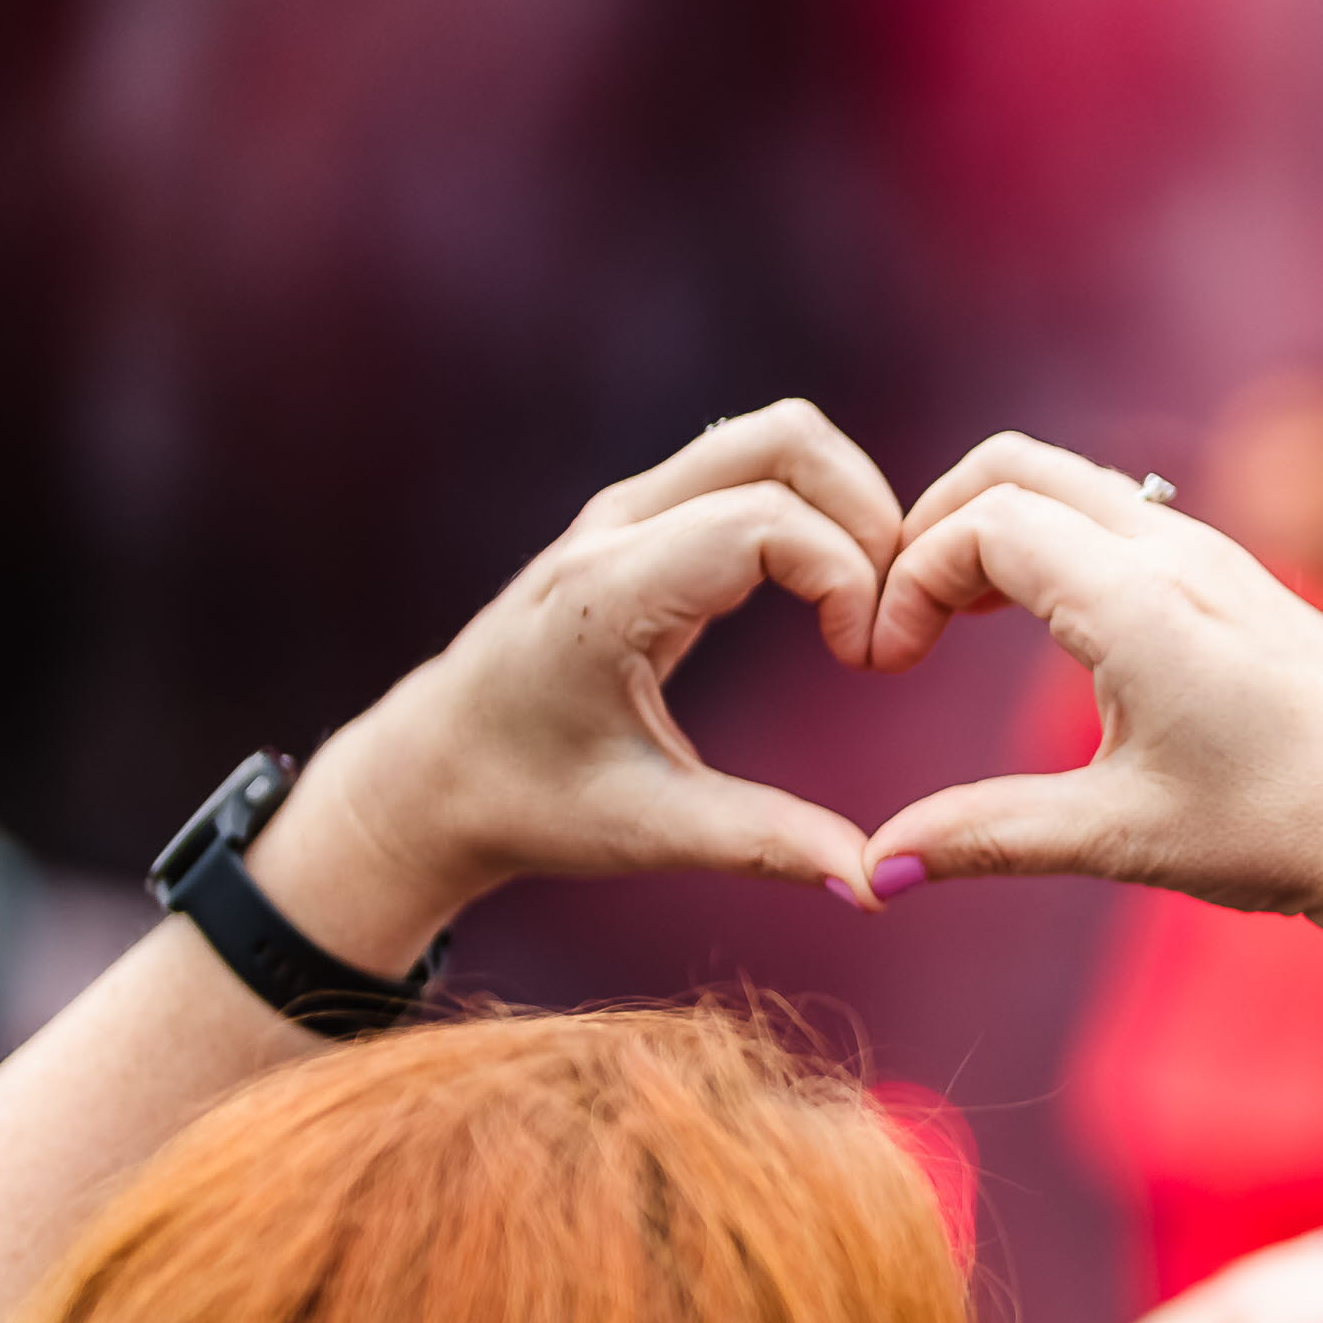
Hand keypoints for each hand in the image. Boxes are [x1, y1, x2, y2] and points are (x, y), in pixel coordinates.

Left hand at [251, 401, 909, 966]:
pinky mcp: (640, 518)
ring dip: (847, 504)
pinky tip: (829, 596)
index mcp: (611, 592)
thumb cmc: (526, 801)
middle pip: (785, 439)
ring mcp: (625, 510)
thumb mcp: (648, 831)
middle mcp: (617, 526)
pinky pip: (751, 468)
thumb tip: (876, 883)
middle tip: (889, 616)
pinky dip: (814, 509)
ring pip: (773, 439)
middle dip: (870, 515)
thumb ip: (766, 845)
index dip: (849, 579)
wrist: (433, 771)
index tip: (865, 662)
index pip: (769, 520)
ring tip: (865, 605)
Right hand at [857, 431, 1322, 948]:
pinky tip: (1042, 626)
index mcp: (1137, 600)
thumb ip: (988, 836)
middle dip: (934, 527)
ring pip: (1071, 485)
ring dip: (996, 531)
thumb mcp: (1119, 837)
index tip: (890, 662)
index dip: (909, 581)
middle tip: (901, 619)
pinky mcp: (1240, 577)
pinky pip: (1119, 516)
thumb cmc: (1282, 831)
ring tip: (953, 624)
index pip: (980, 526)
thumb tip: (873, 873)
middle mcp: (1176, 552)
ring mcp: (1215, 553)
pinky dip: (1054, 542)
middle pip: (1014, 468)